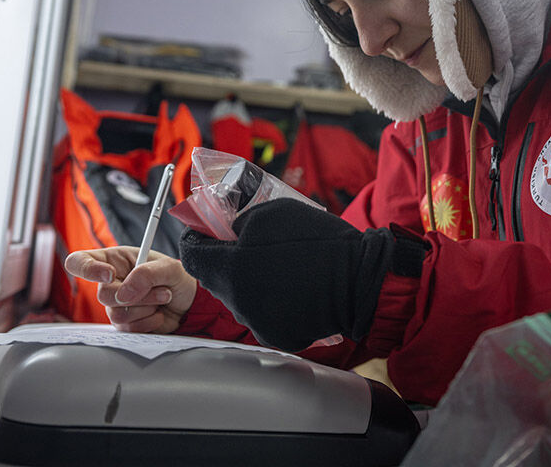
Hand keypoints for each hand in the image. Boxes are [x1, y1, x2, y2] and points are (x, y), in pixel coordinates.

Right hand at [63, 246, 197, 333]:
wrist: (189, 302)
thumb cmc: (177, 278)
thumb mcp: (169, 268)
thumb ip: (146, 274)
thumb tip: (124, 293)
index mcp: (114, 259)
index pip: (80, 262)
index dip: (87, 269)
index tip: (109, 274)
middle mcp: (111, 282)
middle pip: (103, 294)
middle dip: (138, 296)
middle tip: (162, 291)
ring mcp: (116, 304)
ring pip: (117, 314)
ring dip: (147, 307)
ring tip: (164, 298)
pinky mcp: (124, 323)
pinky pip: (127, 328)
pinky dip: (148, 322)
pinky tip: (158, 314)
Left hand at [179, 198, 427, 351]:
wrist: (360, 280)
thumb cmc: (319, 242)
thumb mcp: (273, 214)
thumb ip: (240, 221)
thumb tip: (227, 230)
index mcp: (231, 268)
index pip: (191, 255)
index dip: (196, 238)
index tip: (207, 232)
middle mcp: (238, 301)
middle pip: (216, 278)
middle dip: (227, 260)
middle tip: (251, 245)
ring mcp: (257, 323)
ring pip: (239, 297)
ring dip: (249, 281)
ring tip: (279, 266)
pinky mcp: (276, 336)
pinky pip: (262, 314)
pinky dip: (271, 301)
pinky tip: (293, 288)